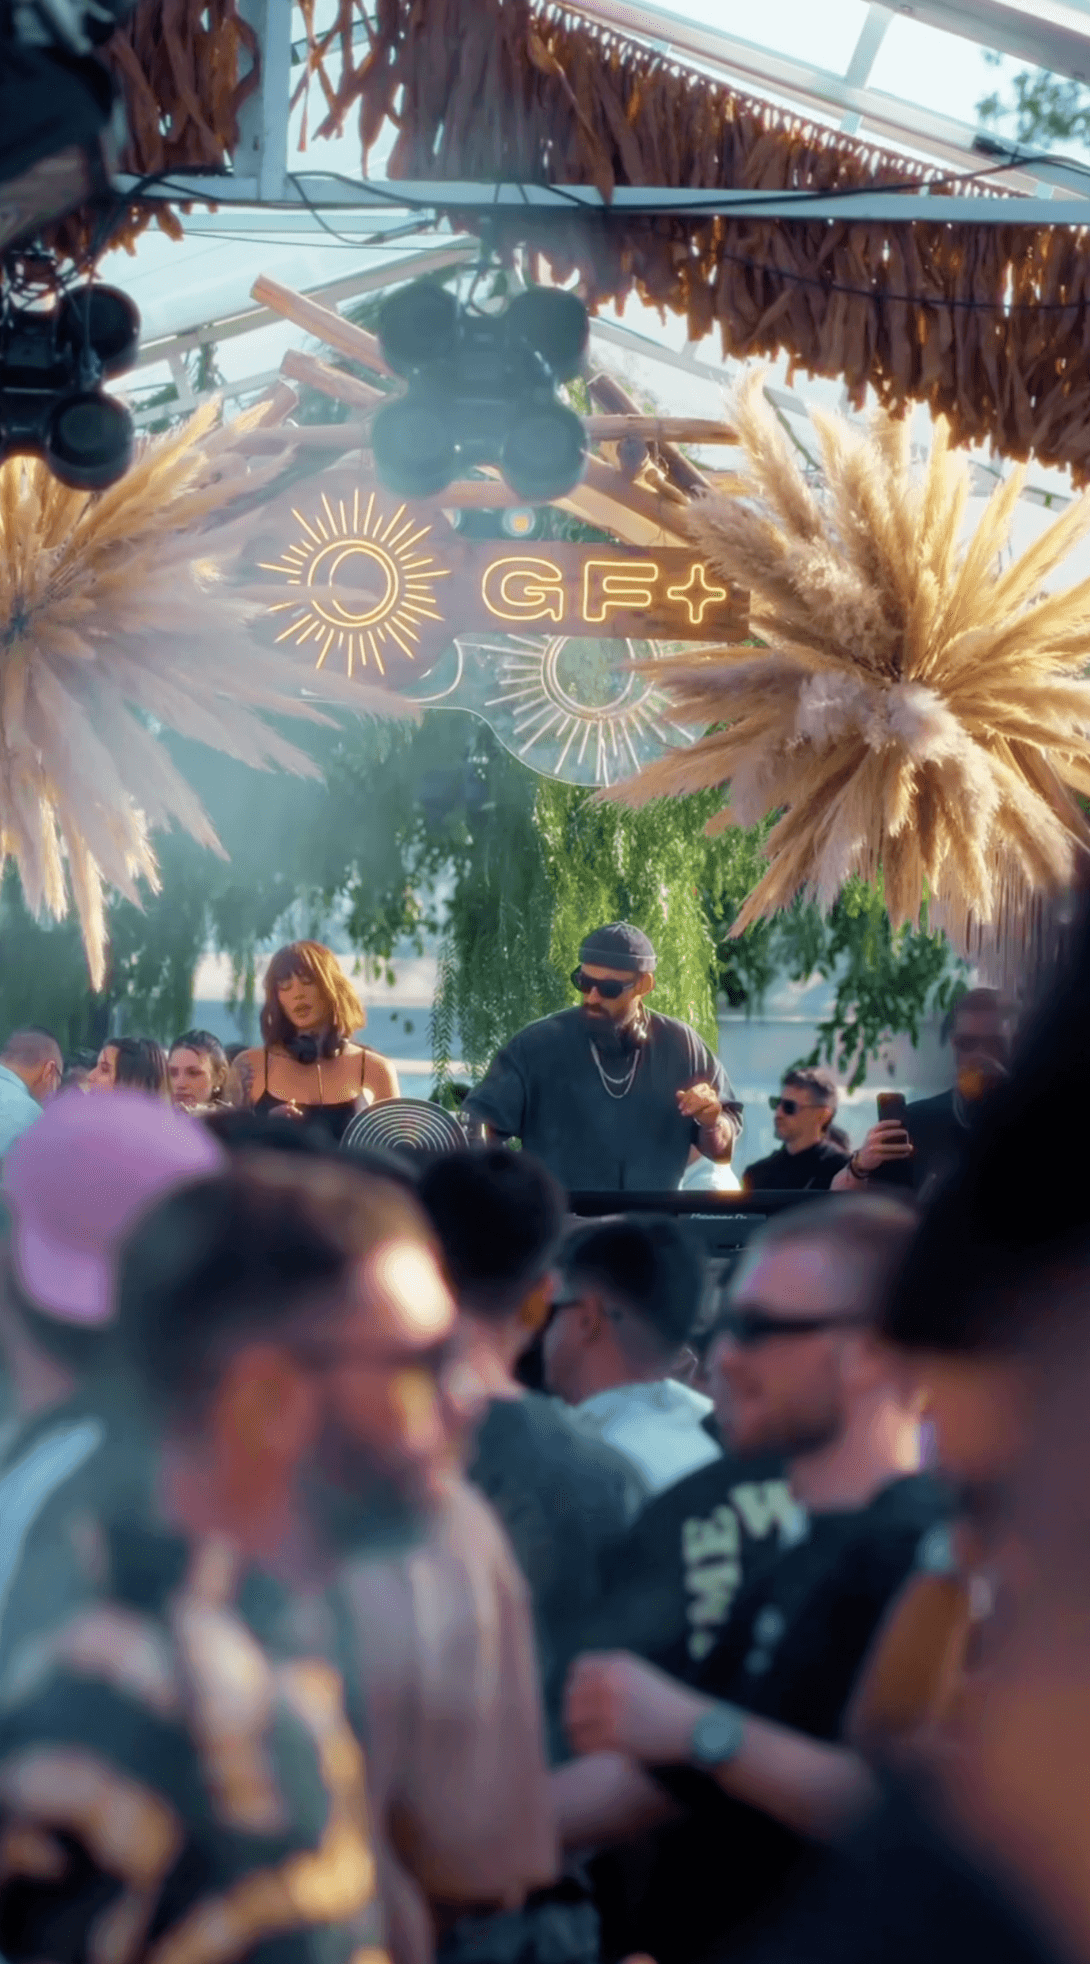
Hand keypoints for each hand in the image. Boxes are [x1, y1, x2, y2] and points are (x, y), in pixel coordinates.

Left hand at [565, 1651, 711, 1763]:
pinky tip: (596, 1753)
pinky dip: (585, 1749)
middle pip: (571, 1696)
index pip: (578, 1669)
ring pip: (572, 1721)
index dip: (576, 1685)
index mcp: (618, 1664)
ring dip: (576, 1732)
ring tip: (588, 1741)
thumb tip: (573, 1688)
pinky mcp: (614, 1736)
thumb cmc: (668, 1705)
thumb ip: (610, 1676)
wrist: (693, 1728)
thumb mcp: (641, 1676)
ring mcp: (611, 1709)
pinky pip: (583, 1743)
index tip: (583, 1701)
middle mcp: (611, 1682)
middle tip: (583, 1727)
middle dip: (575, 1712)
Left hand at [677, 1082, 722, 1128]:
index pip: (693, 1091)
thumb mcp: (689, 1103)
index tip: (680, 1107)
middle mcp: (710, 1091)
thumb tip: (678, 1093)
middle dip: (688, 1104)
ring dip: (694, 1108)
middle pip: (697, 1095)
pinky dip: (705, 1110)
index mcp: (703, 1087)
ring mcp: (715, 1098)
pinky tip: (701, 1114)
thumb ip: (684, 1098)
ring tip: (687, 1113)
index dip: (685, 1099)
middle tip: (682, 1112)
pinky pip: (711, 1107)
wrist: (708, 1119)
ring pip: (704, 1100)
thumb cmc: (698, 1109)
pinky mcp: (718, 1105)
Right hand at [854, 1119, 913, 1173]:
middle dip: (896, 1132)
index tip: (900, 1122)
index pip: (881, 1124)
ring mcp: (873, 1148)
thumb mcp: (873, 1138)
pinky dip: (898, 1155)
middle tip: (906, 1133)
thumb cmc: (871, 1147)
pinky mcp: (876, 1157)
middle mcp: (871, 1139)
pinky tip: (905, 1154)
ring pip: (889, 1147)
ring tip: (910, 1147)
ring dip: (901, 1147)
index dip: (891, 1122)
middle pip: (885, 1134)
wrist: (861, 1160)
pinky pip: (889, 1156)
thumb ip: (881, 1133)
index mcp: (871, 1132)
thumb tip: (900, 1132)